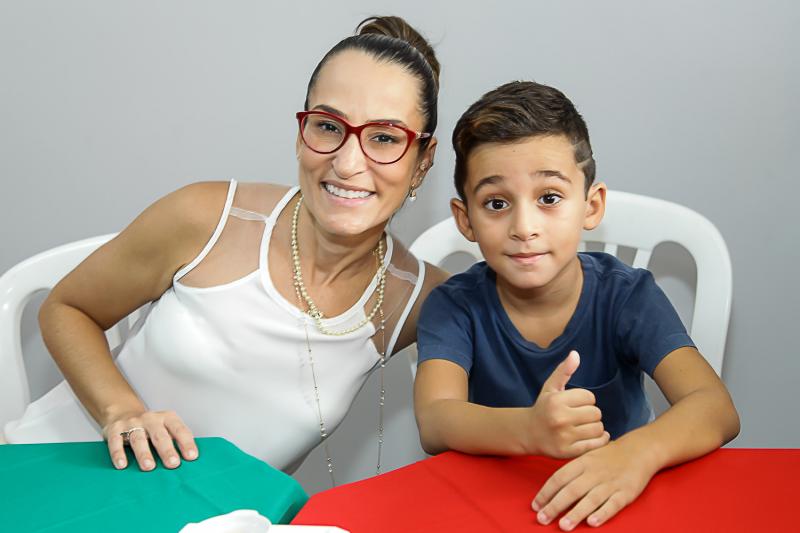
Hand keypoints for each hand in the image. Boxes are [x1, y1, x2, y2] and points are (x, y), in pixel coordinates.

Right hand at [103, 410, 197, 470]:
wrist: (123, 412)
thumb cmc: (150, 427)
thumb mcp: (165, 427)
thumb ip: (175, 440)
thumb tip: (189, 460)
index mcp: (167, 418)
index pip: (179, 430)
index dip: (186, 443)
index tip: (192, 456)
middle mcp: (150, 419)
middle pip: (160, 435)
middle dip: (167, 450)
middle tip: (173, 463)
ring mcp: (132, 423)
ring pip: (138, 439)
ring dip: (144, 454)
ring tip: (149, 467)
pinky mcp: (115, 430)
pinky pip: (116, 442)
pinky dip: (118, 454)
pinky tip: (122, 464)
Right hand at [527, 351, 609, 457]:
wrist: (528, 433)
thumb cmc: (543, 407)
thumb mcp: (550, 387)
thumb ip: (564, 371)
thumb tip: (575, 354)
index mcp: (556, 401)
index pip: (590, 397)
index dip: (586, 399)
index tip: (578, 403)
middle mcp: (560, 419)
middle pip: (596, 413)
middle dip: (591, 413)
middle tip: (582, 416)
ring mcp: (564, 437)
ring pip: (598, 428)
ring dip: (595, 427)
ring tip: (585, 426)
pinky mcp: (569, 452)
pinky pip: (596, 444)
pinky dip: (600, 439)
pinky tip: (595, 436)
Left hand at [531, 439, 656, 529]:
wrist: (638, 450)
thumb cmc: (607, 457)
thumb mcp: (586, 457)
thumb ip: (570, 472)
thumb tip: (549, 490)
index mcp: (582, 462)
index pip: (559, 478)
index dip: (546, 492)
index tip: (535, 506)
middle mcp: (594, 472)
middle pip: (571, 490)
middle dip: (555, 506)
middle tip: (542, 519)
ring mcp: (610, 483)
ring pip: (591, 499)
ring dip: (576, 513)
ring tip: (563, 526)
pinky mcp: (626, 493)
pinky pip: (613, 504)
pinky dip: (602, 513)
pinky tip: (592, 522)